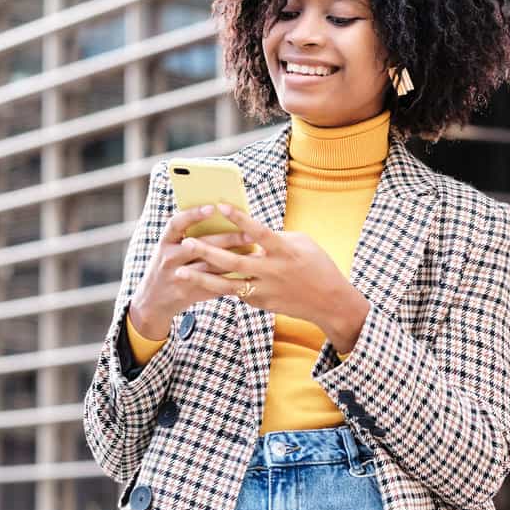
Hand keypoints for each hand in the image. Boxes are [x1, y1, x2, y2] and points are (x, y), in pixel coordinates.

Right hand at [128, 204, 252, 340]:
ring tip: (255, 253)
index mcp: (164, 242)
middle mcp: (168, 258)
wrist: (152, 300)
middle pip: (200, 246)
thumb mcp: (169, 248)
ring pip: (210, 267)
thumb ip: (188, 235)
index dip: (193, 215)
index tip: (212, 207)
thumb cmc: (169, 265)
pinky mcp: (188, 293)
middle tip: (249, 234)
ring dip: (234, 259)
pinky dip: (231, 278)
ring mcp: (177, 277)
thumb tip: (222, 217)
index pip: (176, 224)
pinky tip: (248, 272)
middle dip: (227, 239)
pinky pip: (213, 285)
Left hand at [172, 205, 369, 352]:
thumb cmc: (317, 265)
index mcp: (284, 251)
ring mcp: (265, 290)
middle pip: (234, 261)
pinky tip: (204, 279)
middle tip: (187, 242)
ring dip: (202, 277)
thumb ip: (275, 237)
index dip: (239, 218)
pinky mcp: (261, 303)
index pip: (258, 231)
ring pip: (227, 285)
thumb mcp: (302, 243)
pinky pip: (237, 292)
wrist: (328, 301)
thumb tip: (251, 231)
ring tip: (181, 270)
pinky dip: (221, 285)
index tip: (221, 205)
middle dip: (208, 251)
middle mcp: (272, 271)